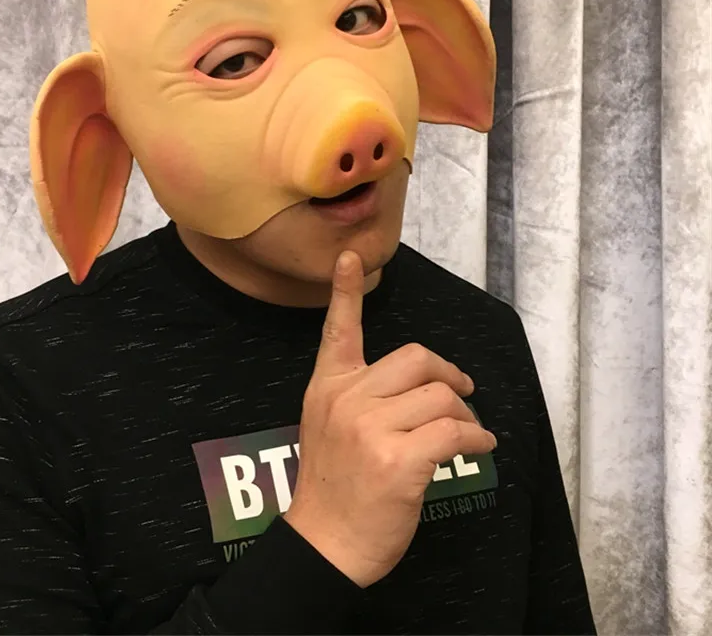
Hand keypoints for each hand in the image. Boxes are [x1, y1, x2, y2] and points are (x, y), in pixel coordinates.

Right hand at [284, 250, 496, 587]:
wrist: (323, 546)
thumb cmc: (333, 489)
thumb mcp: (330, 429)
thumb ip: (361, 398)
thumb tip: (419, 388)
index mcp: (328, 388)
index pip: (338, 331)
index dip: (345, 291)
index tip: (351, 257)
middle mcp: (347, 400)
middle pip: (417, 360)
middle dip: (449, 375)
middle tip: (462, 393)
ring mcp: (371, 429)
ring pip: (441, 398)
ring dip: (464, 416)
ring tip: (467, 434)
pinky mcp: (399, 461)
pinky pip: (455, 434)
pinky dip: (476, 439)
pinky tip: (481, 448)